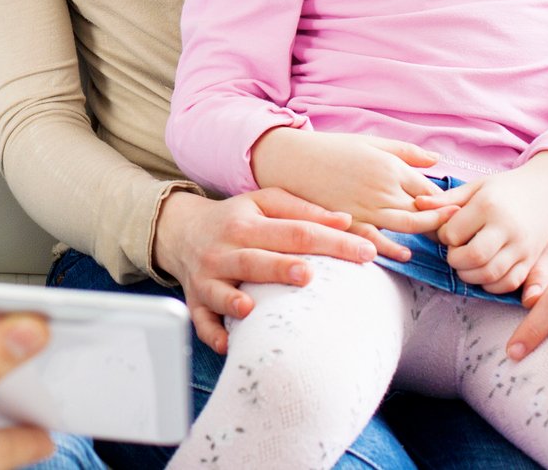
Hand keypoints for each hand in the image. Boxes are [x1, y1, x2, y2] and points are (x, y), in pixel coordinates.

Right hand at [153, 187, 384, 353]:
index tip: (367, 252)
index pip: (295, 231)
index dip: (332, 241)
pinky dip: (213, 334)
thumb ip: (303, 210)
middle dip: (279, 267)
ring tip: (250, 308)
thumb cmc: (234, 219)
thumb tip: (345, 221)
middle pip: (255, 260)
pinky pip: (202, 321)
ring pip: (221, 290)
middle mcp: (225, 250)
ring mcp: (207, 278)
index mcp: (247, 224)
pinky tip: (228, 344)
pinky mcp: (196, 301)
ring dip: (234, 301)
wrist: (180, 230)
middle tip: (308, 274)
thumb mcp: (263, 203)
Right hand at [249, 128, 452, 236]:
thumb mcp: (370, 141)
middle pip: (424, 210)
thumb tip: (437, 161)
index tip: (451, 208)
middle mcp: (382, 188)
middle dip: (441, 219)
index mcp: (389, 166)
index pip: (429, 188)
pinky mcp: (349, 222)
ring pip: (409, 225)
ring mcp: (366, 207)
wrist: (290, 159)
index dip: (443, 200)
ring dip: (427, 233)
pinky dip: (393, 249)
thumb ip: (405, 152)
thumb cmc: (330, 148)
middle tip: (454, 227)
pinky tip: (405, 254)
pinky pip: (377, 240)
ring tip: (437, 239)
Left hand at [427, 153, 547, 294]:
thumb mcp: (477, 186)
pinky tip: (483, 273)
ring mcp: (522, 247)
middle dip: (455, 260)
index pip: (454, 233)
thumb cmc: (506, 188)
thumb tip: (417, 204)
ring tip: (465, 264)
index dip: (444, 237)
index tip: (447, 233)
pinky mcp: (531, 261)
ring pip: (490, 274)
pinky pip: (508, 283)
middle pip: (473, 257)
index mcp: (489, 206)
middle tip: (454, 253)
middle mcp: (507, 228)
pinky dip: (491, 285)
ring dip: (470, 275)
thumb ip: (447, 199)